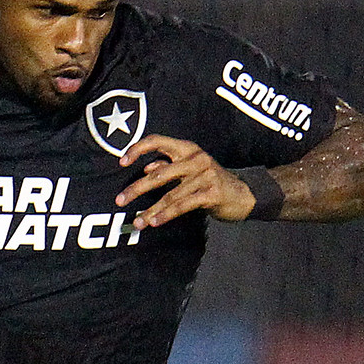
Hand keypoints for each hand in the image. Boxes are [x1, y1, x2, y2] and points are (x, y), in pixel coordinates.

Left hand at [116, 134, 258, 229]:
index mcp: (187, 148)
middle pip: (159, 173)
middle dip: (136, 189)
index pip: (157, 141)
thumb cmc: (211, 182)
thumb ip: (169, 167)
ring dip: (150, 210)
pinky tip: (155, 222)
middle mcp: (195, 158)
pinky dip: (166, 214)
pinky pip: (183, 205)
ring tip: (137, 222)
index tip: (122, 163)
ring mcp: (205, 175)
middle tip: (119, 200)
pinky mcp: (211, 192)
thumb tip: (146, 168)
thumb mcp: (190, 170)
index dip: (137, 149)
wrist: (243, 194)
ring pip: (170, 194)